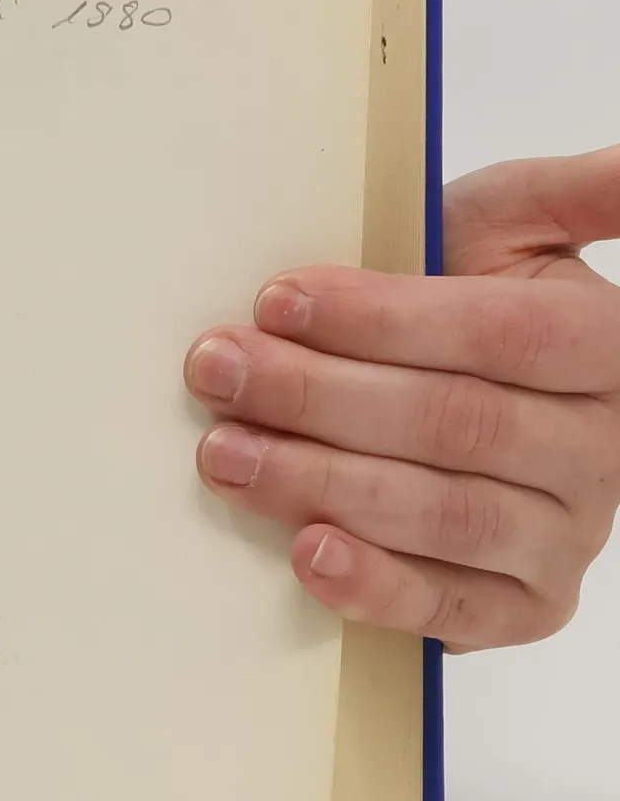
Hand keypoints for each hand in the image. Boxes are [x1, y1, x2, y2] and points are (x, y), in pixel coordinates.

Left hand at [185, 147, 619, 650]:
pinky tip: (306, 554)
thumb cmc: (462, 297)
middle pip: (456, 424)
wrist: (452, 393)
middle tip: (219, 373)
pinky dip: (374, 586)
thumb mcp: (509, 226)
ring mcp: (570, 536)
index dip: (382, 319)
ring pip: (444, 515)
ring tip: (226, 453)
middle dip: (320, 396)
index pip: (498, 334)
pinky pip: (452, 608)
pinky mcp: (526, 608)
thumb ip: (567, 192)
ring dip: (321, 484)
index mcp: (607, 346)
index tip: (276, 300)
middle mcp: (602, 448)